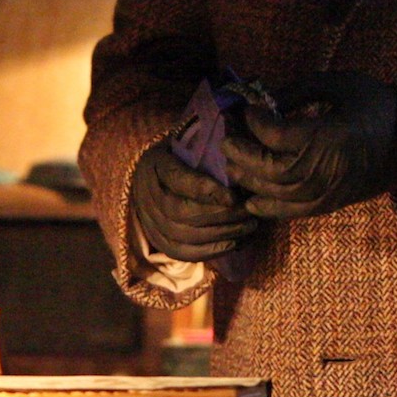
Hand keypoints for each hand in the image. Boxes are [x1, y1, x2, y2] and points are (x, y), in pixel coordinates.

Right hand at [132, 142, 259, 262]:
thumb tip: (238, 155)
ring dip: (221, 234)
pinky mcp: (160, 242)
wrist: (153, 179)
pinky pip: (185, 253)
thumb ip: (209, 146)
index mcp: (156, 164)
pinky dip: (212, 250)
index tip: (234, 196)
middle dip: (220, 214)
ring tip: (248, 226)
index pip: (178, 180)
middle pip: (182, 212)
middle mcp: (148, 195)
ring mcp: (151, 222)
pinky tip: (235, 242)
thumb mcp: (189, 142)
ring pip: (185, 236)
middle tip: (248, 211)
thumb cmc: (181, 156)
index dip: (206, 190)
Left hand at [223, 71, 396, 221]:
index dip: (255, 121)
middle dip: (241, 153)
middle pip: (268, 167)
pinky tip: (250, 198)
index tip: (247, 109)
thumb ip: (299, 90)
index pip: (276, 134)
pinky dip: (266, 207)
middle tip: (226, 138)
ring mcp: (326, 191)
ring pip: (274, 192)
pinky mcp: (328, 205)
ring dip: (247, 179)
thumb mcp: (340, 84)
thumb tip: (263, 100)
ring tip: (232, 163)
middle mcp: (325, 168)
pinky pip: (290, 212)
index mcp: (329, 135)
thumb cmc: (375, 106)